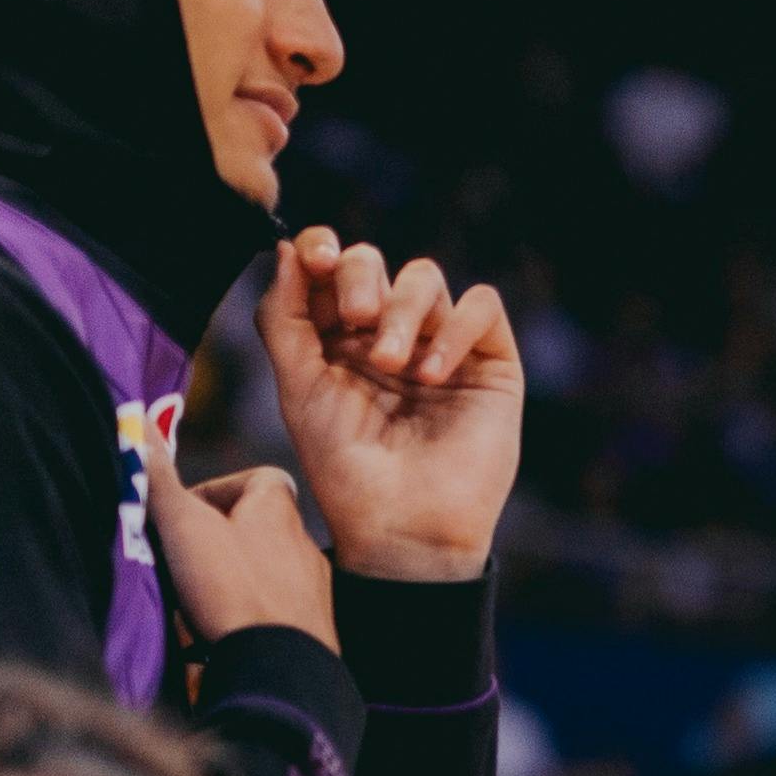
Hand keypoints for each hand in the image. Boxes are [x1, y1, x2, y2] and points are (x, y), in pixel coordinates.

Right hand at [143, 442, 336, 653]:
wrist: (281, 667)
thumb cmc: (232, 586)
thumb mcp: (184, 526)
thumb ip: (159, 479)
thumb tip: (138, 424)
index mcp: (280, 509)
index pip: (258, 478)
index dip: (218, 490)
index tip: (185, 514)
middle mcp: (303, 543)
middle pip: (255, 527)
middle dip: (216, 539)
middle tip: (181, 559)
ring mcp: (311, 589)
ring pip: (262, 570)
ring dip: (228, 577)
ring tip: (196, 597)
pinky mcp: (311, 629)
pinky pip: (272, 609)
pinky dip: (246, 612)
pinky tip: (222, 631)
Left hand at [259, 229, 526, 584]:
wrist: (402, 528)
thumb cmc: (345, 469)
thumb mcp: (298, 388)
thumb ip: (284, 318)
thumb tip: (288, 247)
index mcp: (338, 339)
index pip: (331, 268)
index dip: (323, 249)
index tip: (315, 258)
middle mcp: (390, 335)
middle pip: (375, 262)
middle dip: (360, 279)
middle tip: (357, 318)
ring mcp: (441, 346)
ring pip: (426, 278)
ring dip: (405, 310)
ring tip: (394, 365)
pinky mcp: (490, 363)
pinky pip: (481, 306)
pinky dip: (455, 328)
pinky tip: (433, 375)